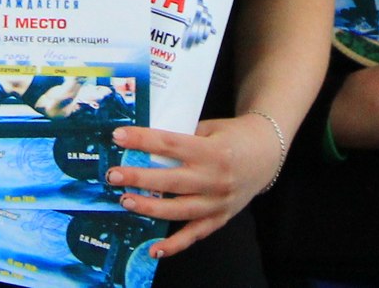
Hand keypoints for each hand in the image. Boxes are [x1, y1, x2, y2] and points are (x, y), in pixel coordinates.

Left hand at [105, 114, 283, 260]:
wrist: (265, 154)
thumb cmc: (232, 136)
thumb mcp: (209, 128)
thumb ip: (181, 137)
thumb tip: (143, 143)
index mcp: (211, 151)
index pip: (170, 144)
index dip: (142, 140)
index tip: (118, 137)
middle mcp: (215, 178)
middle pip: (171, 181)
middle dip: (139, 178)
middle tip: (113, 175)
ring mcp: (218, 202)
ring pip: (180, 210)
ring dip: (150, 208)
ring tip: (125, 201)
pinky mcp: (220, 218)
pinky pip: (195, 234)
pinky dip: (174, 245)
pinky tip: (154, 249)